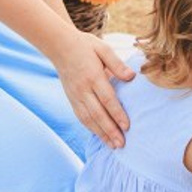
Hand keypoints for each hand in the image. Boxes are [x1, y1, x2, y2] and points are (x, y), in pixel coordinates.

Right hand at [54, 32, 132, 148]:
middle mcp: (83, 89)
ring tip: (113, 146)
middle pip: (97, 113)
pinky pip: (81, 116)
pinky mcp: (71, 99)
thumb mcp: (102, 48)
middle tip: (121, 144)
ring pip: (88, 119)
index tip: (127, 126)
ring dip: (101, 134)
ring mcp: (75, 95)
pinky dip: (91, 128)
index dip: (117, 113)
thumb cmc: (85, 46)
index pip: (107, 98)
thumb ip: (117, 64)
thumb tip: (132, 76)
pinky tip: (100, 136)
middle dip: (110, 130)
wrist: (59, 46)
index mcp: (93, 75)